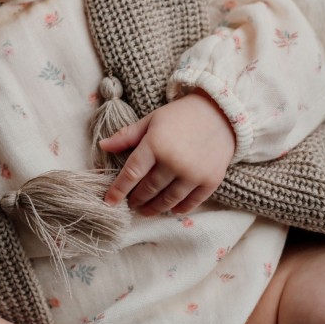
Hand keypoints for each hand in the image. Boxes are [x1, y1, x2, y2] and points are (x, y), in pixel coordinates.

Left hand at [100, 91, 235, 214]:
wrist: (221, 113)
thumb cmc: (181, 115)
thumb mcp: (151, 120)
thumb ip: (127, 136)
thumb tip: (103, 146)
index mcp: (155, 144)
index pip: (131, 173)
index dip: (118, 190)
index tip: (109, 202)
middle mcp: (174, 162)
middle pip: (148, 189)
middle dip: (136, 200)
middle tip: (130, 204)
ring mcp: (193, 174)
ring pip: (168, 200)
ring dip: (154, 208)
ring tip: (145, 210)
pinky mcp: (210, 181)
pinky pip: (190, 202)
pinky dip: (178, 208)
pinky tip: (170, 209)